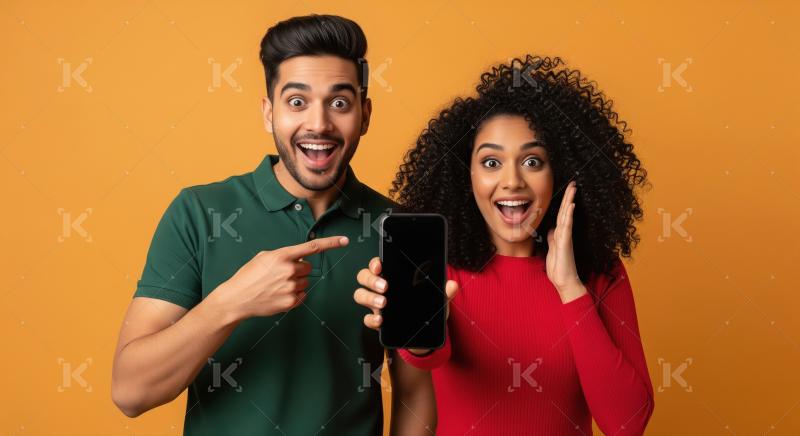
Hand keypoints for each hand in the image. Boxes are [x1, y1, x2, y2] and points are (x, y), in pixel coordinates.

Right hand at [216, 236, 348, 319]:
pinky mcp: (291, 302)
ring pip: (305, 282)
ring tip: (276, 286)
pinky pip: (302, 296)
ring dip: (295, 283)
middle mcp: (289, 270)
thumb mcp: (264, 257)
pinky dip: (294, 295)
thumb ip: (284, 255)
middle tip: (280, 275)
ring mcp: (291, 287)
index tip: (345, 240)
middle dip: (298, 270)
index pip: (312, 247)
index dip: (331, 243)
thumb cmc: (248, 275)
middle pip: (308, 268)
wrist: (237, 298)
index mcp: (282, 255)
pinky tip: (278, 295)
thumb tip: (299, 258)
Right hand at [353, 257, 458, 352]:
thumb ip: (444, 292)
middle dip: (371, 279)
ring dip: (369, 297)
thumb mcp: (437, 300)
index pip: (378, 264)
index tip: (380, 265)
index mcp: (393, 277)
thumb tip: (452, 285)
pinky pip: (366, 318)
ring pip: (360, 295)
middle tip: (385, 286)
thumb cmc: (426, 310)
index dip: (375, 263)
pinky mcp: (377, 321)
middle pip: (364, 277)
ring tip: (383, 303)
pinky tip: (380, 320)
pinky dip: (371, 319)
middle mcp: (381, 288)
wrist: (424, 335)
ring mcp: (377, 304)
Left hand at [546, 181, 585, 300]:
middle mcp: (564, 234)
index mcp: (560, 235)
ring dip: (569, 201)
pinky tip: (571, 206)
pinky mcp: (566, 243)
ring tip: (572, 189)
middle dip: (568, 197)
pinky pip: (567, 226)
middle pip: (566, 212)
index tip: (567, 191)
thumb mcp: (551, 249)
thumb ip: (552, 238)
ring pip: (567, 216)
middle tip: (573, 183)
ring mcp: (566, 237)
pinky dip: (568, 215)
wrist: (564, 282)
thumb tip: (551, 229)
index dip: (563, 203)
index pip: (561, 215)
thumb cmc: (558, 268)